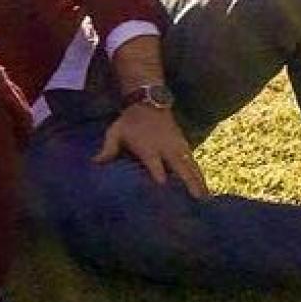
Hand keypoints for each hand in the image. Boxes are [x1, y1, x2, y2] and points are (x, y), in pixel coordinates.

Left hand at [92, 101, 210, 198]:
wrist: (149, 102)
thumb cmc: (129, 121)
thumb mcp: (116, 132)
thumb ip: (108, 148)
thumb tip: (94, 162)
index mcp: (148, 147)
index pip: (155, 164)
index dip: (159, 175)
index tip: (163, 188)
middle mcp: (166, 148)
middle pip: (179, 167)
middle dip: (188, 182)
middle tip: (196, 199)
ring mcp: (178, 147)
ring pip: (191, 166)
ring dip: (199, 182)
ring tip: (206, 200)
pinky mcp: (184, 146)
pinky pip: (194, 163)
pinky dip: (200, 175)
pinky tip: (206, 189)